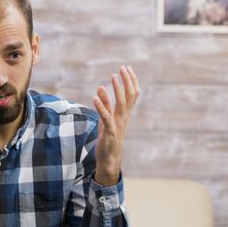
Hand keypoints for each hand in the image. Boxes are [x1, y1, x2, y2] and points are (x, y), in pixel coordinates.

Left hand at [93, 66, 139, 185]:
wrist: (109, 158)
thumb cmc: (108, 137)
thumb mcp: (106, 118)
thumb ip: (105, 103)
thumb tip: (101, 87)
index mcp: (125, 113)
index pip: (132, 94)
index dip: (131, 81)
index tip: (127, 68)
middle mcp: (124, 117)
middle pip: (129, 96)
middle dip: (127, 81)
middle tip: (122, 68)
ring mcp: (118, 124)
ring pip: (120, 104)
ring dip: (117, 90)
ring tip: (113, 77)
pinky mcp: (109, 131)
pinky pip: (106, 117)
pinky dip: (101, 107)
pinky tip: (95, 97)